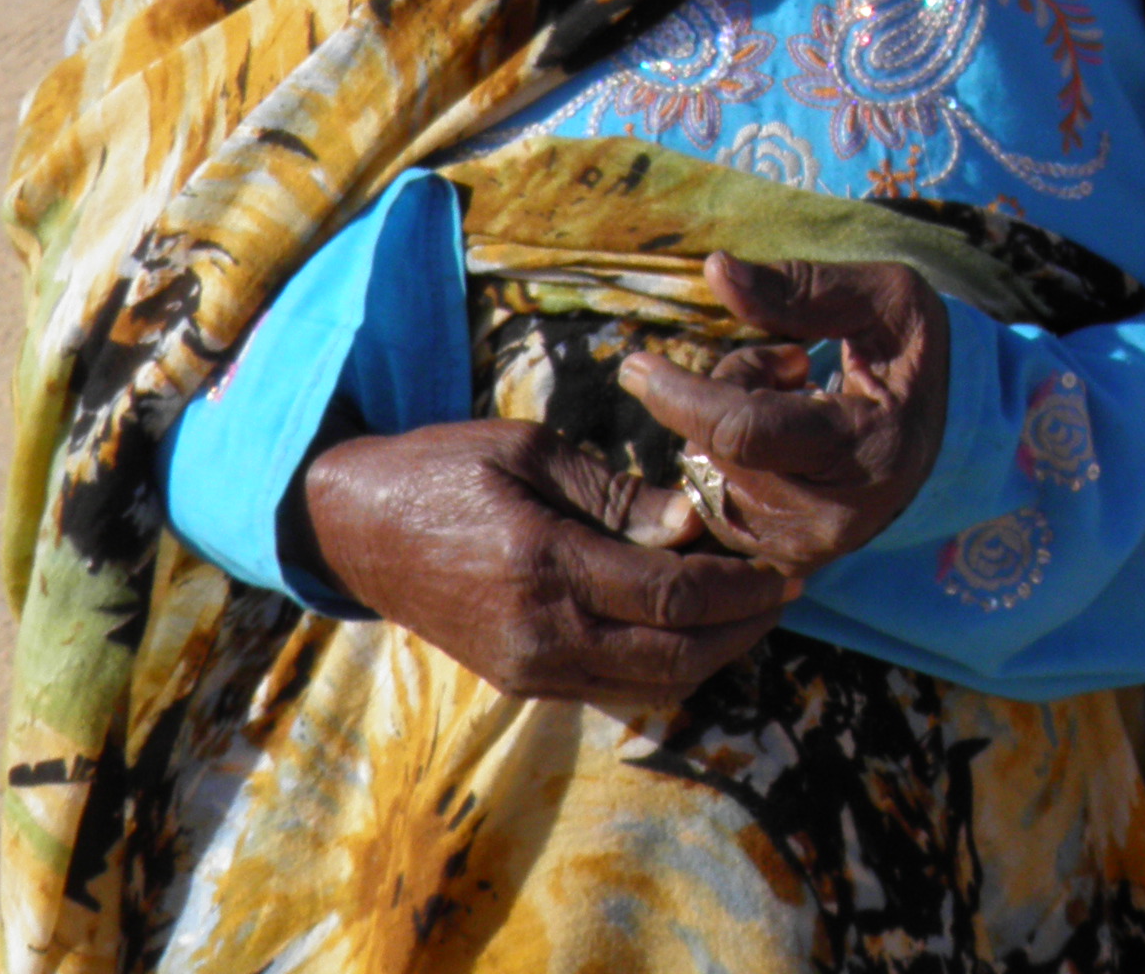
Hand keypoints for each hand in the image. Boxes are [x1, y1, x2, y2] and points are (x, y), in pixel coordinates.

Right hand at [297, 418, 797, 707]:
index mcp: (545, 565)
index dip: (741, 589)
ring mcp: (529, 669)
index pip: (671, 595)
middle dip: (743, 630)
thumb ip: (616, 493)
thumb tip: (691, 523)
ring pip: (650, 689)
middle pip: (674, 657)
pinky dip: (665, 671)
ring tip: (751, 611)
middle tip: (786, 592)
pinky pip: (613, 693)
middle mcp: (541, 634)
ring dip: (712, 657)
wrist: (357, 528)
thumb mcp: (531, 451)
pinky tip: (693, 629)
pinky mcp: (522, 681)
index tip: (786, 568)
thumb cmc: (446, 469)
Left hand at [617, 255, 950, 576]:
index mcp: (866, 449)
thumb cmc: (913, 355)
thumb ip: (802, 288)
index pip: (742, 431)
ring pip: (709, 481)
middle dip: (730, 389)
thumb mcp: (883, 298)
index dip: (680, 395)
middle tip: (791, 361)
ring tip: (792, 401)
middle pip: (719, 448)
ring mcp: (808, 549)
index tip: (634, 364)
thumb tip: (716, 269)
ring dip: (726, 428)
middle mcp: (835, 516)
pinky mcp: (785, 563)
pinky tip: (775, 444)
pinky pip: (713, 508)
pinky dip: (726, 464)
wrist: (954, 431)